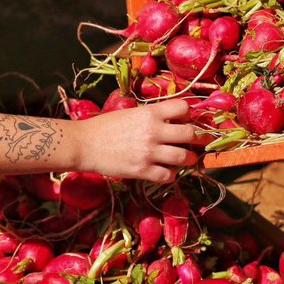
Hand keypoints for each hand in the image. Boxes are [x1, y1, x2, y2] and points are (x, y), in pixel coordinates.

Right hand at [75, 99, 199, 182]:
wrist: (83, 144)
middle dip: (199, 138)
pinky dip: (171, 174)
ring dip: (190, 158)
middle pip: (190, 133)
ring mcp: (149, 152)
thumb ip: (150, 116)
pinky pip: (168, 175)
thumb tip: (169, 119)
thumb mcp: (130, 113)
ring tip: (188, 158)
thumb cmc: (103, 126)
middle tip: (200, 141)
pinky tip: (167, 171)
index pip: (183, 108)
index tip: (188, 119)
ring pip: (184, 157)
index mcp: (149, 113)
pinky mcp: (142, 171)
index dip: (190, 113)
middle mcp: (153, 131)